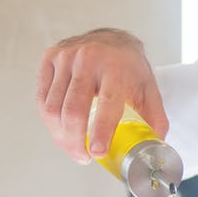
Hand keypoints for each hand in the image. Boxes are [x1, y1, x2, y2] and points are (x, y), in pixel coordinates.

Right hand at [36, 28, 168, 163]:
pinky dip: (50, 121)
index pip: (106, 104)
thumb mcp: (149, 91)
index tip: (97, 152)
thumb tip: (154, 150)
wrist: (113, 40)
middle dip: (75, 142)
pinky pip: (42, 99)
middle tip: (83, 157)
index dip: (100, 132)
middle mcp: (88, 58)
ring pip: (53, 108)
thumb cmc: (130, 69)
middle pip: (73, 110)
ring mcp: (66, 57)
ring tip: (72, 147)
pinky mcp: (50, 58)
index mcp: (116, 67)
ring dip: (60, 135)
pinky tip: (61, 130)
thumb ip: (155, 120)